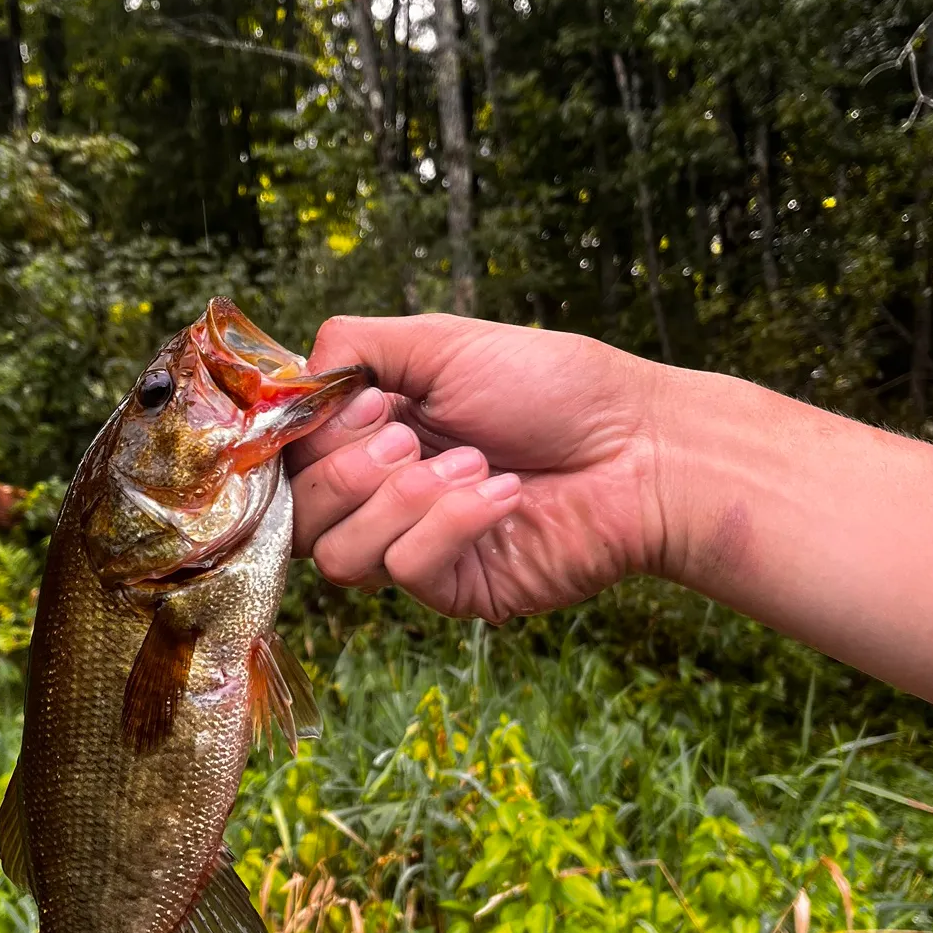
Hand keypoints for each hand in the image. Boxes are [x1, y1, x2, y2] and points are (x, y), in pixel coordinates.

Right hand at [287, 314, 667, 622]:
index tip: (371, 405)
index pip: (289, 462)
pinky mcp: (454, 590)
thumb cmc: (555, 389)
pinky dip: (451, 526)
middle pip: (300, 517)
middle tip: (413, 439)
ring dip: (402, 503)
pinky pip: (406, 572)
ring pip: (340, 558)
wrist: (642, 447)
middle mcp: (383, 497)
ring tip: (474, 464)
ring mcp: (416, 548)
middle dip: (349, 473)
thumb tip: (291, 379)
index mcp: (372, 437)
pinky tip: (504, 495)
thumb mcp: (441, 342)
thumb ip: (354, 347)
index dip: (312, 440)